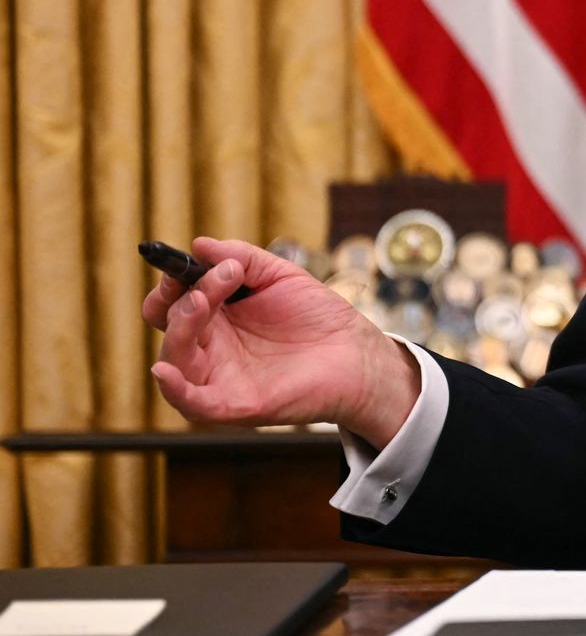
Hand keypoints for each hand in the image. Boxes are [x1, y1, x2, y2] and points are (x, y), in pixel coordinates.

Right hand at [143, 237, 421, 446]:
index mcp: (216, 318)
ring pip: (174, 358)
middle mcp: (210, 348)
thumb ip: (243, 257)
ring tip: (205, 300)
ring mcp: (219, 377)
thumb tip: (199, 244)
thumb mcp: (281, 276)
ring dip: (181, 326)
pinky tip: (164, 371)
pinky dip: (174, 389)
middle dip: (180, 297)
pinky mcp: (234, 405)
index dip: (171, 282)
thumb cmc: (319, 316)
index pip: (172, 302)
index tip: (183, 262)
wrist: (356, 352)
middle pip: (170, 324)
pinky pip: (192, 403)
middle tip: (215, 278)